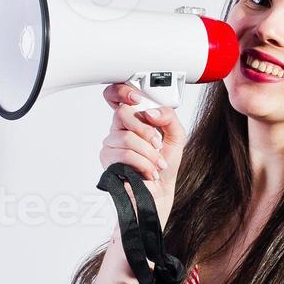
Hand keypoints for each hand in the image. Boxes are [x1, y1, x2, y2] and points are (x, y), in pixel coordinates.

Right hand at [100, 82, 186, 221]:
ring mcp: (111, 144)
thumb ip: (168, 117)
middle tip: (157, 144)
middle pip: (122, 113)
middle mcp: (119, 129)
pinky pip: (125, 154)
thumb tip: (150, 112)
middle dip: (146, 131)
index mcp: (133, 119)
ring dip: (149, 154)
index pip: (116, 95)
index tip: (138, 99)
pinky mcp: (108, 161)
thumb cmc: (165, 165)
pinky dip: (144, 164)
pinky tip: (149, 172)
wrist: (160, 192)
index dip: (122, 91)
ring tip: (157, 164)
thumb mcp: (176, 135)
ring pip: (127, 138)